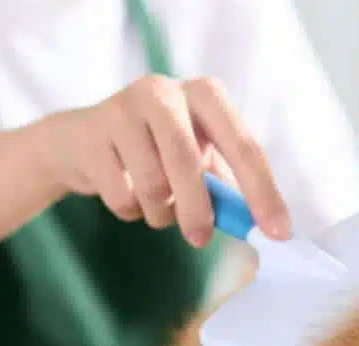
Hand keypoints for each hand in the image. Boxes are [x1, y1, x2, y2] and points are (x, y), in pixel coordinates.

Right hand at [33, 75, 290, 247]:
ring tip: (155, 206)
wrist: (81, 141)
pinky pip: (121, 195)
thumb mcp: (196, 160)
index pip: (244, 146)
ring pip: (151, 184)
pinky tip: (123, 192)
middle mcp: (164, 92)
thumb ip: (225, 189)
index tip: (278, 233)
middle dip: (197, 209)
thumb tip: (256, 228)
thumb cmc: (155, 152)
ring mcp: (123, 108)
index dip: (263, 193)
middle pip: (187, 162)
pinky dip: (129, 211)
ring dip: (158, 212)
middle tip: (200, 239)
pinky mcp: (92, 133)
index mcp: (205, 95)